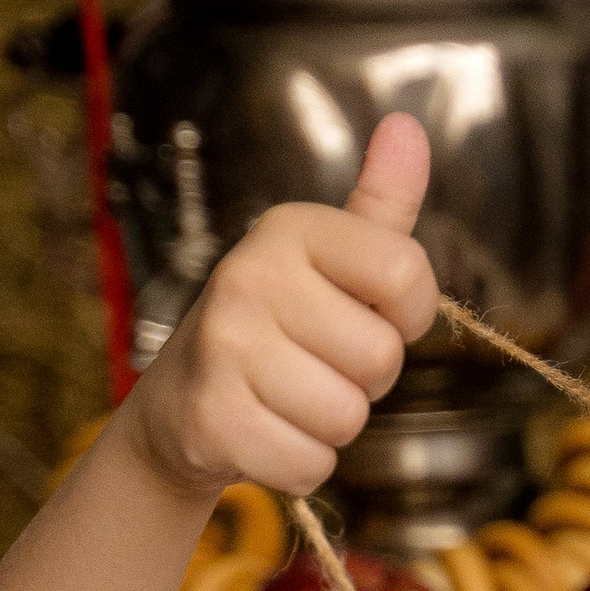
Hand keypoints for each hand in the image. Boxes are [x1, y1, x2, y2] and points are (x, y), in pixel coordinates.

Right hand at [126, 115, 438, 499]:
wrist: (180, 407)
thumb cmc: (279, 327)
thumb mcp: (329, 259)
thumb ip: (380, 205)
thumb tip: (407, 126)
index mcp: (289, 228)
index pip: (405, 272)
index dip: (409, 315)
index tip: (375, 315)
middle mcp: (249, 274)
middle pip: (381, 358)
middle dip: (364, 379)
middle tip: (315, 364)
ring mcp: (224, 345)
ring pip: (348, 417)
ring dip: (332, 424)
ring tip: (287, 398)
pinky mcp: (211, 416)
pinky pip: (311, 463)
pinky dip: (300, 463)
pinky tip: (265, 432)